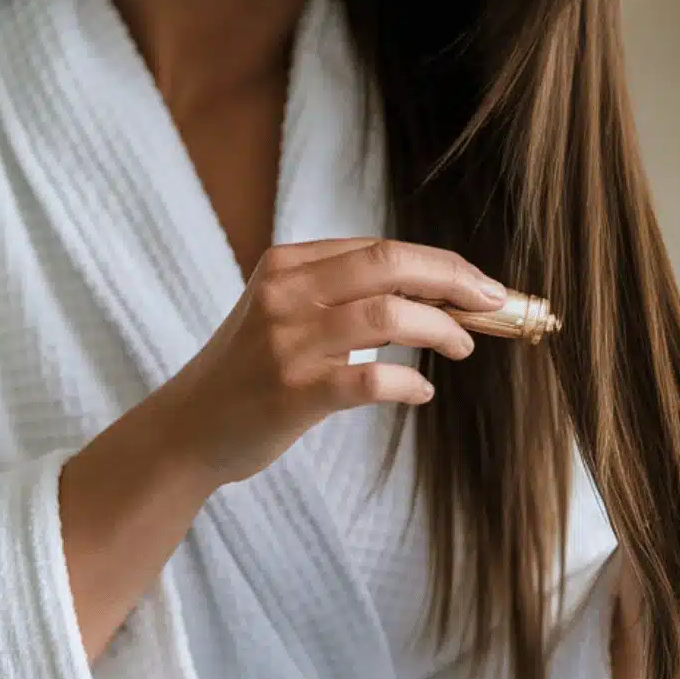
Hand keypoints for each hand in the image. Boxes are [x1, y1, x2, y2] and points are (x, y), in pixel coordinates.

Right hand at [153, 237, 505, 484]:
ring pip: (390, 316)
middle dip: (455, 281)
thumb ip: (340, 292)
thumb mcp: (282, 311)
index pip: (382, 248)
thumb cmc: (249, 372)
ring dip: (442, 330)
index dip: (442, 265)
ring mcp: (289, 343)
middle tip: (492, 305)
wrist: (188, 429)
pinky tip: (420, 392)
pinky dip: (410, 384)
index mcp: (288, 265)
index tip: (478, 286)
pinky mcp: (294, 392)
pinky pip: (373, 379)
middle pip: (392, 265)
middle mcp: (287, 295)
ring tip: (461, 348)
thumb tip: (431, 290)